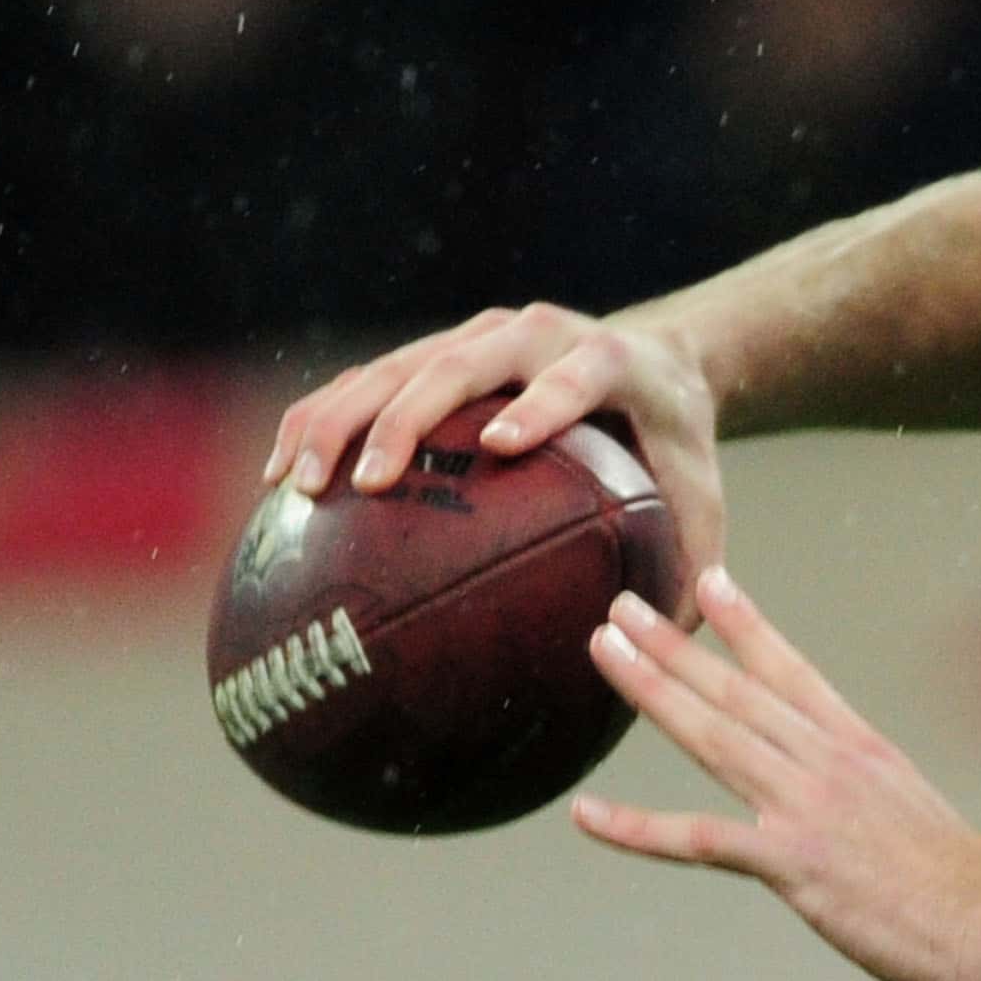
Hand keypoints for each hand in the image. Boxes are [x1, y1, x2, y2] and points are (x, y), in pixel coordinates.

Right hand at [262, 303, 726, 620]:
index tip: (505, 443)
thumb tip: (660, 646)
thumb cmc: (674, 444)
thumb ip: (694, 563)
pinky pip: (366, 379)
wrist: (652, 357)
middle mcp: (537, 334)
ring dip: (341, 417)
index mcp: (610, 360)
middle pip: (465, 359)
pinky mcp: (436, 350)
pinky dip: (320, 418)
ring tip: (297, 488)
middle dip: (412, 413)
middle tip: (368, 481)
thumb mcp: (701, 494)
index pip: (578, 374)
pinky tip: (279, 482)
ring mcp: (480, 336)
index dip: (545, 401)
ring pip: (396, 364)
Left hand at [575, 567, 980, 980]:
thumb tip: (839, 798)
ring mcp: (809, 809)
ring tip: (605, 652)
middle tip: (622, 607)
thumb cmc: (962, 885)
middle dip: (676, 644)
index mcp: (861, 748)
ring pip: (714, 735)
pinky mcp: (794, 864)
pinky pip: (699, 839)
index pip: (793, 670)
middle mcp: (830, 764)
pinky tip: (587, 815)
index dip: (747, 624)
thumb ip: (863, 793)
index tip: (711, 579)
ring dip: (653, 690)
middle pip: (739, 691)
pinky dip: (637, 828)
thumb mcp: (911, 812)